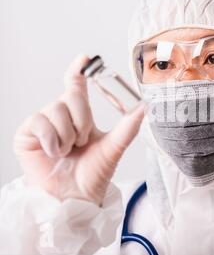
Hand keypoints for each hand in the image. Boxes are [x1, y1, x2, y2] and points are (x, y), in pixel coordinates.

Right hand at [13, 55, 144, 204]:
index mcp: (79, 116)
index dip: (78, 70)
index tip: (85, 57)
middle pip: (71, 96)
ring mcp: (43, 124)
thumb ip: (128, 126)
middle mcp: (60, 116)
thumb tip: (144, 107)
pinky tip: (54, 153)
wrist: (75, 197)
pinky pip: (39, 122)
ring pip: (56, 108)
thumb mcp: (113, 147)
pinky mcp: (27, 133)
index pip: (76, 86)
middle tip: (82, 143)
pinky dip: (52, 140)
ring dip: (68, 134)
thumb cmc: (92, 174)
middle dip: (83, 121)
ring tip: (68, 151)